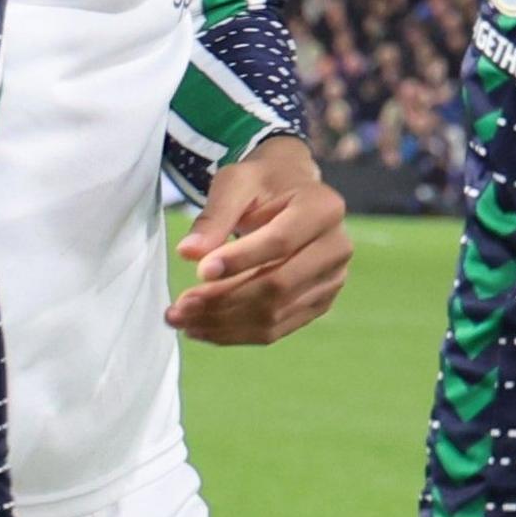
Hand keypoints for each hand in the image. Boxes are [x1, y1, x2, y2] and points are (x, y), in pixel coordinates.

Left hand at [169, 135, 352, 343]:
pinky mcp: (320, 302)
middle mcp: (337, 247)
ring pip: (275, 314)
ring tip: (182, 320)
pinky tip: (203, 328)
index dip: (239, 261)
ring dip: (224, 324)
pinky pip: (277, 329)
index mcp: (322, 208)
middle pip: (278, 286)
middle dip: (223, 301)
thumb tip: (188, 253)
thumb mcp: (235, 183)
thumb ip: (214, 216)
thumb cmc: (261, 183)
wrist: (290, 192)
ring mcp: (332, 279)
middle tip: (178, 307)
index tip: (198, 272)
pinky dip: (236, 333)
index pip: (280, 243)